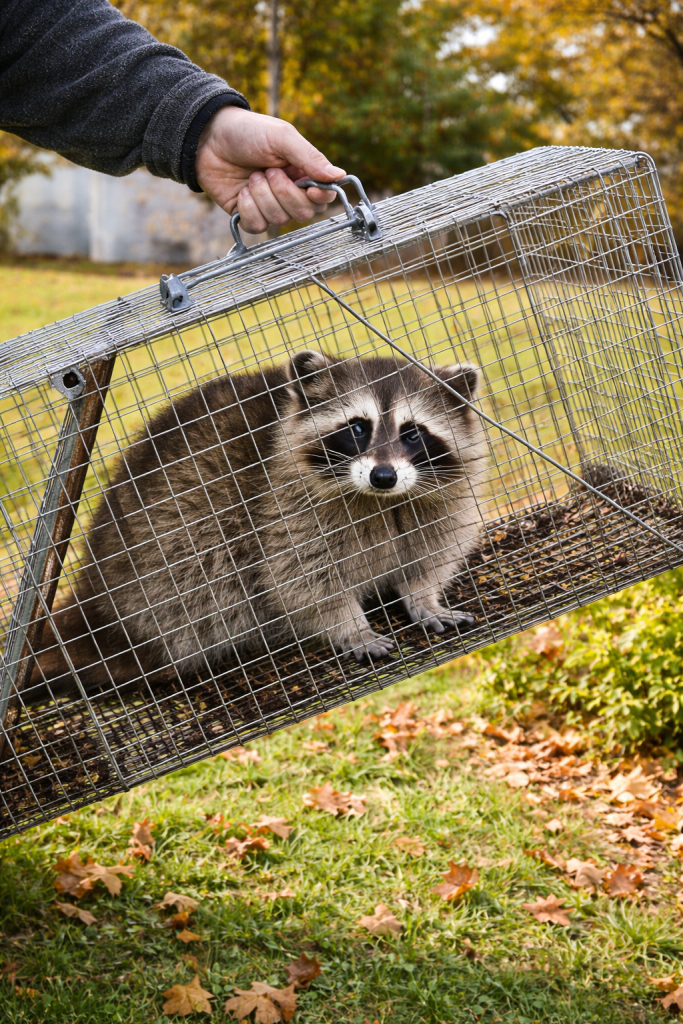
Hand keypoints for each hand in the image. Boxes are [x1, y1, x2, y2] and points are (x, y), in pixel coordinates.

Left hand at [195, 106, 345, 232]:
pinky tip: (241, 192)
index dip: (319, 198)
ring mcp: (269, 205)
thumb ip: (310, 158)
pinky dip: (249, 209)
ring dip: (263, 197)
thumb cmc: (247, 132)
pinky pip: (258, 226)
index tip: (310, 189)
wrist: (208, 137)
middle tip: (268, 171)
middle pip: (303, 213)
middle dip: (284, 194)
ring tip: (252, 176)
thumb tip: (340, 176)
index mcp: (302, 172)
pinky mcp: (249, 215)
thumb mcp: (281, 138)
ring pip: (279, 221)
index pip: (324, 197)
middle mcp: (289, 192)